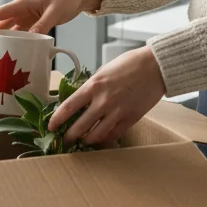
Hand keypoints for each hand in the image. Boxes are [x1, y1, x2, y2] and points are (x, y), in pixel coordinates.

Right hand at [0, 0, 101, 50]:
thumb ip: (43, 24)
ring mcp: (28, 17)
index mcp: (22, 4)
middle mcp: (22, 10)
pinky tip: (12, 50)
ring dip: (0, 39)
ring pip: (9, 30)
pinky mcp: (36, 23)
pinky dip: (15, 41)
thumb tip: (31, 38)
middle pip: (0, 23)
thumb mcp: (55, 11)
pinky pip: (22, 33)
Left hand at [49, 46, 166, 144]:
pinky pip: (113, 135)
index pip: (68, 107)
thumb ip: (92, 86)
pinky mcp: (130, 119)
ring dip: (87, 141)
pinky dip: (105, 139)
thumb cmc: (130, 63)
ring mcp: (117, 112)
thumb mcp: (104, 70)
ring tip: (83, 142)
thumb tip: (81, 99)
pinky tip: (101, 139)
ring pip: (96, 135)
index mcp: (93, 85)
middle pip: (79, 127)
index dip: (57, 120)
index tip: (51, 127)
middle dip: (69, 137)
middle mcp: (103, 101)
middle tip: (65, 141)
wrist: (155, 66)